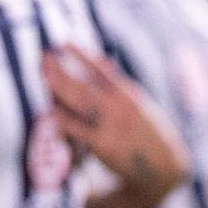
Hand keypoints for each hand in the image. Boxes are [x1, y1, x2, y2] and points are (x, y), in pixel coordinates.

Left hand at [43, 44, 187, 196]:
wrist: (163, 165)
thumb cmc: (147, 130)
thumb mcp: (140, 103)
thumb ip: (118, 84)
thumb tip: (100, 60)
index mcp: (128, 94)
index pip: (101, 70)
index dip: (82, 56)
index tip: (65, 43)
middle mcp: (118, 107)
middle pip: (82, 84)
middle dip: (61, 70)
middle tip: (44, 56)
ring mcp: (109, 125)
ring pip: (77, 102)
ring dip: (58, 87)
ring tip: (44, 74)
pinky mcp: (102, 144)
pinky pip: (76, 128)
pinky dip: (62, 118)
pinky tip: (50, 109)